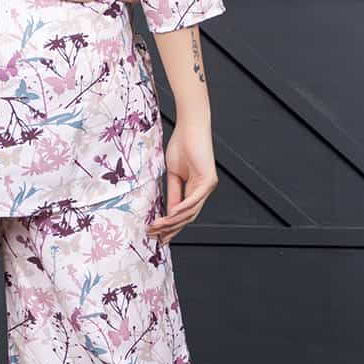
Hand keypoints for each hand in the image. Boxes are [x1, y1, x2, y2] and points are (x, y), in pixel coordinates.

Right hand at [147, 119, 218, 242]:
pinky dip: (183, 208)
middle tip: (156, 236)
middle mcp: (204, 190)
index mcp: (196, 189)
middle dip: (171, 229)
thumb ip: (173, 192)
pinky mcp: (208, 180)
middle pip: (188, 217)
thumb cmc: (182, 145)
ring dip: (173, 221)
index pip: (184, 214)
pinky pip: (194, 199)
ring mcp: (208, 186)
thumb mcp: (173, 174)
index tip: (158, 234)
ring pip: (190, 211)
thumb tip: (169, 211)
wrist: (190, 128)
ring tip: (158, 226)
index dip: (171, 226)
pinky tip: (171, 214)